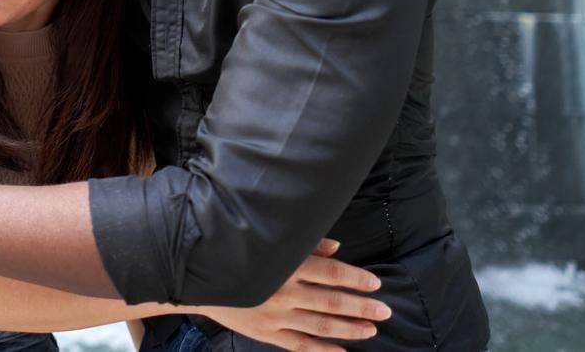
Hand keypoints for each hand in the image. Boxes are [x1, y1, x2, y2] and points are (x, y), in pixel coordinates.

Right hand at [194, 238, 388, 351]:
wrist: (200, 277)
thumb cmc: (239, 253)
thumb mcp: (270, 243)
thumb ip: (306, 246)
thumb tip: (338, 248)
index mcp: (287, 265)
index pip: (332, 274)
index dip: (356, 279)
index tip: (376, 283)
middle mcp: (284, 292)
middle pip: (332, 302)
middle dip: (362, 306)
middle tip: (385, 310)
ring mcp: (276, 316)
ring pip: (321, 326)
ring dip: (350, 329)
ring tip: (371, 329)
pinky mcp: (267, 333)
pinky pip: (300, 345)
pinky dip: (323, 350)